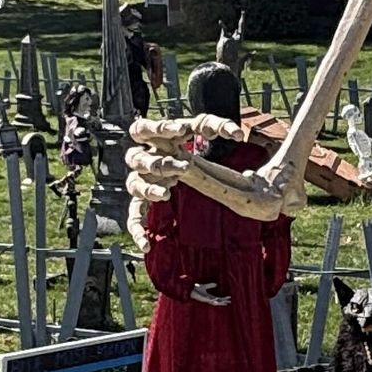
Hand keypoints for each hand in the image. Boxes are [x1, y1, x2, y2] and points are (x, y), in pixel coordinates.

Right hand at [126, 115, 290, 220]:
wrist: (182, 158)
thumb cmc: (188, 139)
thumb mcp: (203, 127)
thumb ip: (218, 126)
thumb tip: (238, 134)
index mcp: (152, 137)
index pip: (142, 128)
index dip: (157, 129)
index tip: (180, 130)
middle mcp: (142, 157)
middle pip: (136, 158)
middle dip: (159, 163)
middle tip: (184, 168)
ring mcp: (141, 179)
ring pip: (133, 184)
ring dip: (149, 189)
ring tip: (166, 194)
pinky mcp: (143, 199)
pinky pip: (135, 215)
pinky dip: (137, 229)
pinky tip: (146, 245)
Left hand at [189, 282, 230, 306]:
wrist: (190, 290)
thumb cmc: (196, 289)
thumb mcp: (205, 286)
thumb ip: (210, 285)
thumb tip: (216, 284)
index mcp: (210, 297)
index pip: (219, 298)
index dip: (224, 298)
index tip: (229, 298)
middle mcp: (209, 299)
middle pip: (219, 301)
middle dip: (224, 301)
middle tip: (230, 302)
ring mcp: (206, 300)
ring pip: (215, 302)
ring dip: (221, 302)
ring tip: (226, 303)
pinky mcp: (204, 299)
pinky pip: (210, 300)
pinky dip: (214, 301)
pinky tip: (217, 301)